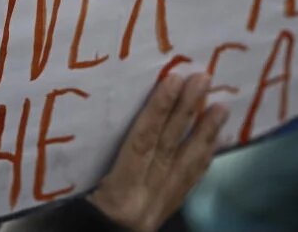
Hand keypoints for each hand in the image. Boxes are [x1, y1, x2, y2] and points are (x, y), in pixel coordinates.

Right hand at [88, 73, 227, 231]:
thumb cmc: (81, 221)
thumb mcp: (77, 191)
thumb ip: (88, 160)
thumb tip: (91, 115)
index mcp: (118, 194)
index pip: (141, 143)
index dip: (157, 110)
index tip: (172, 80)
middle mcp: (145, 200)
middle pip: (168, 149)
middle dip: (186, 111)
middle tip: (202, 80)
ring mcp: (159, 208)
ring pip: (186, 166)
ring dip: (205, 134)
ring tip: (221, 107)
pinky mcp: (166, 213)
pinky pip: (189, 185)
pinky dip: (203, 161)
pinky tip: (214, 144)